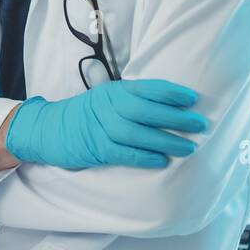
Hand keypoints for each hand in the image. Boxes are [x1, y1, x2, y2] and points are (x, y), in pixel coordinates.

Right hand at [5, 79, 208, 169]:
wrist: (49, 128)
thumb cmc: (87, 115)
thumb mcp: (107, 99)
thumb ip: (133, 100)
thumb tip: (174, 107)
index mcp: (114, 90)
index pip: (146, 88)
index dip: (171, 93)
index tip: (193, 99)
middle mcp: (106, 105)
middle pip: (144, 110)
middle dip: (175, 118)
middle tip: (200, 125)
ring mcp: (99, 126)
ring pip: (136, 133)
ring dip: (165, 141)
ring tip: (188, 148)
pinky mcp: (94, 147)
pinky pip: (122, 153)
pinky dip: (143, 157)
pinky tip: (161, 161)